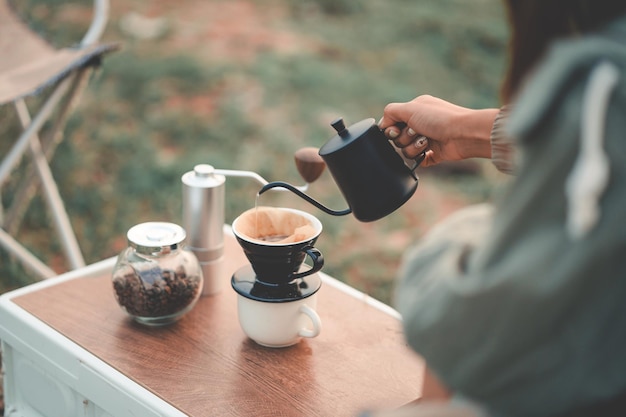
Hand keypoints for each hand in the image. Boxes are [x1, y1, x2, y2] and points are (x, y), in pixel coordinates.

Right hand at [378, 95, 498, 166]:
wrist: (463, 134)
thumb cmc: (439, 119)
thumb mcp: (410, 108)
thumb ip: (390, 112)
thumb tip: (382, 124)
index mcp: (415, 110)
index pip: (392, 122)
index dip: (391, 129)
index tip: (396, 129)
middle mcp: (420, 124)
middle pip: (397, 138)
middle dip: (404, 138)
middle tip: (416, 132)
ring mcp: (427, 139)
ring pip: (405, 151)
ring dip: (413, 147)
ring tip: (426, 142)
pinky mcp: (434, 153)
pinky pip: (418, 161)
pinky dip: (421, 158)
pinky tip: (429, 152)